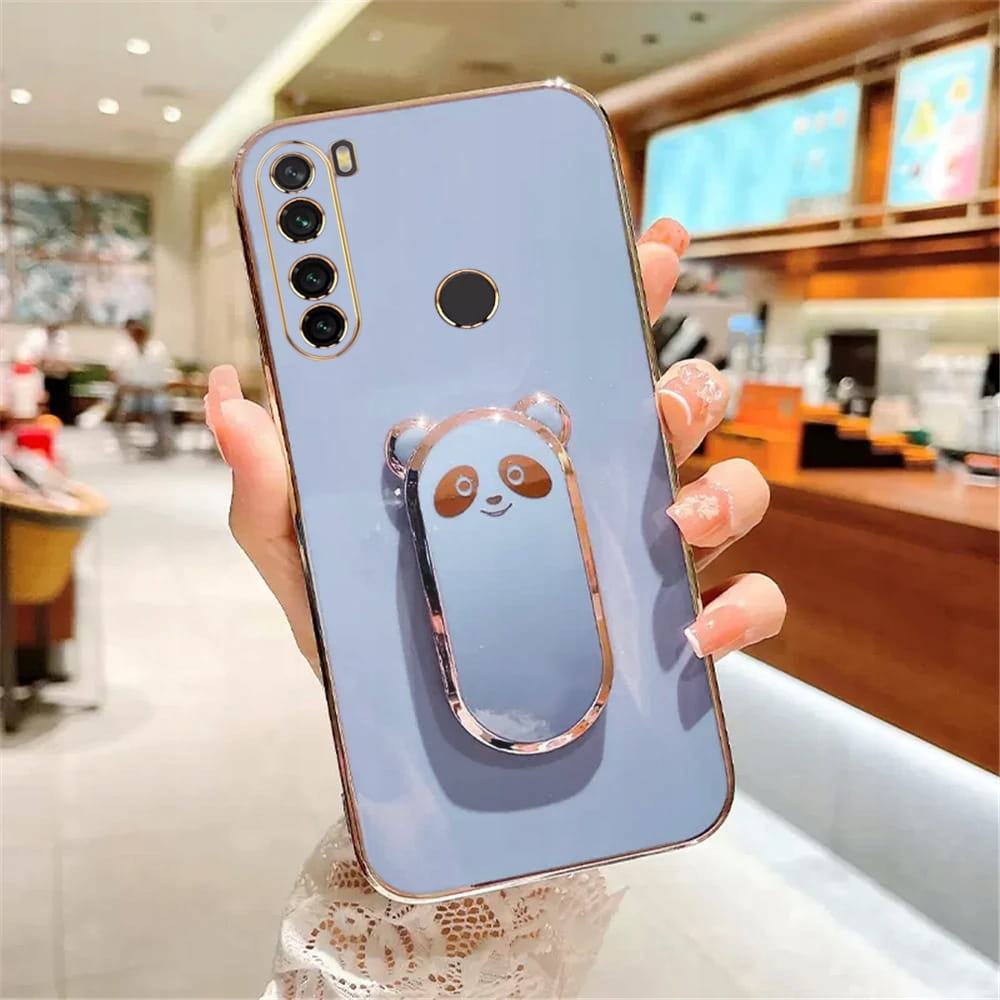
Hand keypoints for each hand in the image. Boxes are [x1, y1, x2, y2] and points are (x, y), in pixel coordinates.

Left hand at [206, 217, 784, 675]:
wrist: (412, 741)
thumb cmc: (366, 634)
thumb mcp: (303, 554)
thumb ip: (271, 481)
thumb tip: (230, 391)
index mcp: (517, 450)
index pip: (576, 350)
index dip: (618, 288)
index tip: (644, 243)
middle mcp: (590, 487)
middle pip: (672, 403)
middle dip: (685, 382)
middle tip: (658, 396)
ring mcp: (637, 555)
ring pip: (729, 489)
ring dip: (721, 491)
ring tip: (674, 520)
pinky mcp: (665, 628)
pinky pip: (741, 603)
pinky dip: (740, 610)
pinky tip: (694, 633)